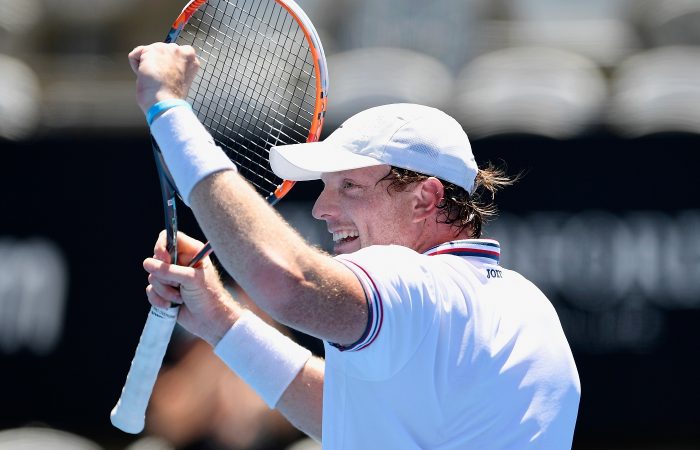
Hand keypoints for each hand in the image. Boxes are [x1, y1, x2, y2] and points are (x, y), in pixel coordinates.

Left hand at [128, 43, 199, 112]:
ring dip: (147, 67)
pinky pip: (135, 55)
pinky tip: (145, 77)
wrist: (166, 103)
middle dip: (157, 64)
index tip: (170, 79)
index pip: (175, 55)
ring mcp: (165, 48)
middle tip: (161, 80)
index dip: (168, 67)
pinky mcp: (150, 50)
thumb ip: (175, 68)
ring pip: (147, 53)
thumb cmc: (172, 98)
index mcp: (190, 59)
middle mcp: (180, 50)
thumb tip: (162, 65)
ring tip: (155, 80)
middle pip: (160, 52)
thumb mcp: (182, 79)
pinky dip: (135, 68)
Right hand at [144, 231, 241, 345]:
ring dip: (164, 290)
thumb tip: (147, 263)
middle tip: (179, 285)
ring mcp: (171, 277)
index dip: (161, 247)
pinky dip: (158, 299)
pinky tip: (171, 305)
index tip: (164, 260)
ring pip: (152, 277)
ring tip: (180, 297)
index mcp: (191, 252)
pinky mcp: (165, 290)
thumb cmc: (208, 296)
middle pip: (156, 259)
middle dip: (164, 276)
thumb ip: (169, 271)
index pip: (169, 237)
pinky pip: (150, 290)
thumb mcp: (190, 280)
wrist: (210, 321)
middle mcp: (180, 262)